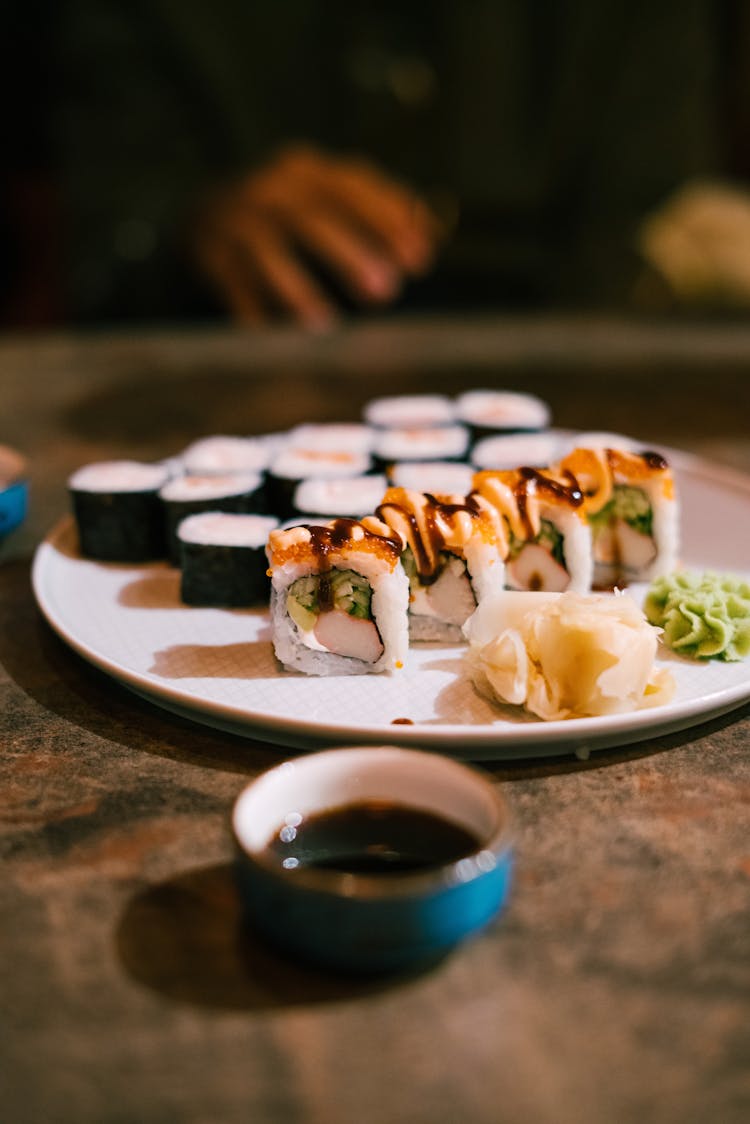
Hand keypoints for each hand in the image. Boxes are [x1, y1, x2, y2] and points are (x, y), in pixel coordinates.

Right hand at [191, 145, 439, 327]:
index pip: (351, 188)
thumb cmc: (284, 211)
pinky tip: (271, 334)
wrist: (201, 212)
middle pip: (311, 218)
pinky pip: (232, 283)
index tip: (421, 258)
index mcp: (305, 168)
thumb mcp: (325, 197)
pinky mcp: (208, 252)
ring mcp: (233, 219)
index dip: (388, 221)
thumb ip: (372, 212)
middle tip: (387, 291)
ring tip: (327, 324)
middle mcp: (267, 188)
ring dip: (298, 289)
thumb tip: (433, 235)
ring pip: (267, 252)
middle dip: (352, 254)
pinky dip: (251, 308)